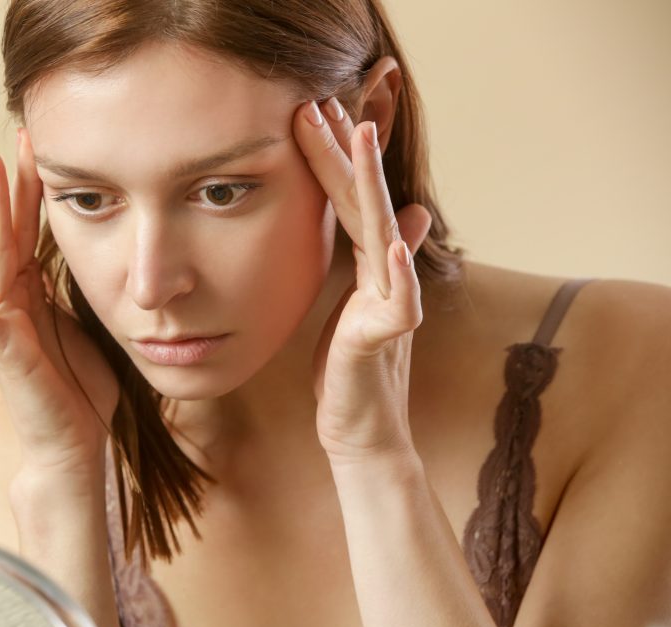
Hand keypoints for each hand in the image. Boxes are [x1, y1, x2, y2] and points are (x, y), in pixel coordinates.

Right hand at [0, 130, 119, 479]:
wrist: (73, 446)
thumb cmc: (78, 392)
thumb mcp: (87, 328)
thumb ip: (80, 293)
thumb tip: (99, 257)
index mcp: (36, 293)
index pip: (34, 230)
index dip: (37, 189)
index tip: (44, 146)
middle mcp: (16, 301)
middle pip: (11, 230)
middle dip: (14, 183)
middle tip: (18, 135)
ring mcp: (5, 324)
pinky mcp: (3, 352)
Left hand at [293, 99, 432, 463]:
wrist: (362, 432)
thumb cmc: (351, 371)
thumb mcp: (357, 308)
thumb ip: (375, 263)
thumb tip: (411, 214)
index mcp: (367, 267)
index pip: (347, 202)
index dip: (331, 158)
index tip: (307, 112)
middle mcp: (382, 276)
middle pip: (363, 203)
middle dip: (344, 153)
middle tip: (320, 103)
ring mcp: (387, 304)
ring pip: (380, 234)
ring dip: (370, 186)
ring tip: (361, 140)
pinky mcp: (386, 338)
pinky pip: (395, 302)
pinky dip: (396, 271)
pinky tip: (391, 240)